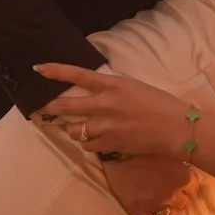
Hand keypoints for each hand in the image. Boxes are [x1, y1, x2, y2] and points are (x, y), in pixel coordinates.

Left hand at [34, 62, 195, 160]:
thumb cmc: (159, 104)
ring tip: (83, 129)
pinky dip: (89, 144)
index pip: (76, 74)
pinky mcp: (110, 143)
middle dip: (48, 108)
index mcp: (112, 84)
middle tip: (38, 110)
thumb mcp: (133, 87)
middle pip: (64, 106)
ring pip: (74, 130)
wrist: (176, 127)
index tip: (38, 68)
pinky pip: (87, 146)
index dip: (54, 71)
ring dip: (75, 130)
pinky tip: (99, 140)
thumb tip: (94, 92)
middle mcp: (104, 103)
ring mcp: (105, 125)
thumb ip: (111, 88)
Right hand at [100, 153, 196, 214]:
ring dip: (164, 210)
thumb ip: (181, 163)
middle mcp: (171, 192)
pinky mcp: (137, 209)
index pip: (194, 187)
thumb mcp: (167, 151)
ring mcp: (154, 203)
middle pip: (183, 203)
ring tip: (159, 204)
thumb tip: (191, 164)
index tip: (180, 182)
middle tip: (168, 192)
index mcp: (181, 176)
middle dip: (177, 198)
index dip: (187, 185)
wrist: (117, 152)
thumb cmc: (143, 148)